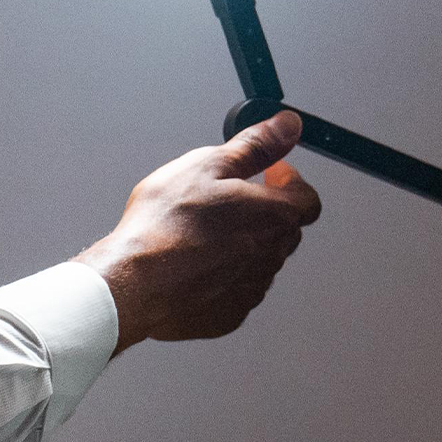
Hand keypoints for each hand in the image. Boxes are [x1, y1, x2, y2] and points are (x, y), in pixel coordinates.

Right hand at [75, 111, 319, 355]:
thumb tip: (287, 127)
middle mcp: (270, 256)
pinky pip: (235, 289)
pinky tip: (191, 263)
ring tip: (199, 234)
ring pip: (258, 261)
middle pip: (283, 230)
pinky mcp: (228, 315)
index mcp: (273, 216)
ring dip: (241, 245)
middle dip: (263, 212)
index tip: (269, 173)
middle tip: (226, 200)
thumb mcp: (208, 165)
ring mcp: (250, 290)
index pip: (308, 198)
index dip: (290, 181)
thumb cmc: (164, 224)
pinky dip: (222, 276)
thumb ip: (255, 146)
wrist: (133, 281)